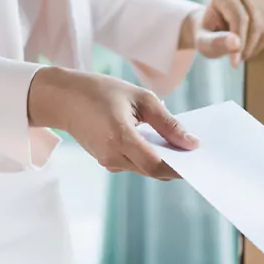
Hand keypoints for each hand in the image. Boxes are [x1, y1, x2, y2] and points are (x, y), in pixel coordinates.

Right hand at [27, 66, 197, 179]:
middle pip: (154, 171)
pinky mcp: (106, 161)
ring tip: (182, 143)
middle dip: (177, 164)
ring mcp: (108, 162)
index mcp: (120, 137)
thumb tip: (192, 143)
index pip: (157, 166)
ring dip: (164, 160)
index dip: (181, 167)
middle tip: (197, 151)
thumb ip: (167, 122)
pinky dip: (151, 157)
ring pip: (146, 169)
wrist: (64, 98)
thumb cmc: (103, 92)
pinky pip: (135, 164)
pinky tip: (161, 142)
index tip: (199, 159)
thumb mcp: (140, 98)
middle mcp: (112, 156)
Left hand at [181, 0, 263, 66]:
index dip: (240, 43)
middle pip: (256, 23)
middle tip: (238, 60)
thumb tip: (236, 44)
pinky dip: (262, 45)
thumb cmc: (206, 33)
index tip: (235, 63)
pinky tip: (249, 46)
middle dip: (248, 47)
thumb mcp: (203, 41)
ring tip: (241, 53)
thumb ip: (215, 42)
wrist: (213, 25)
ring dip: (255, 48)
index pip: (240, 18)